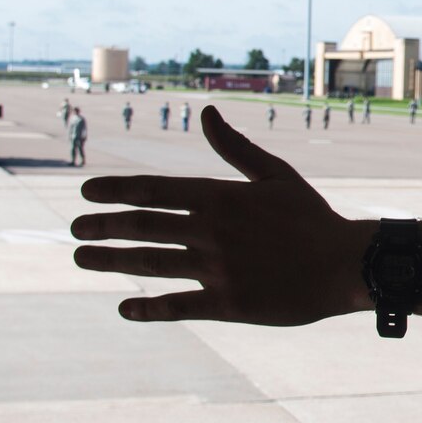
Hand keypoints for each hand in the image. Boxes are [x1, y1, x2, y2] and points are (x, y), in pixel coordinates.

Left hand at [72, 104, 364, 323]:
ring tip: (81, 258)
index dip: (116, 190)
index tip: (85, 193)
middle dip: (102, 226)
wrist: (348, 265)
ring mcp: (218, 269)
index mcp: (221, 197)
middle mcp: (212, 231)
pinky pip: (178, 306)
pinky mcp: (229, 304)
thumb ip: (234, 148)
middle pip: (143, 226)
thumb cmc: (313, 217)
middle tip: (73, 228)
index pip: (155, 190)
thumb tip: (205, 114)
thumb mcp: (275, 175)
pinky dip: (148, 308)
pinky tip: (125, 307)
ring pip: (151, 263)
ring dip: (110, 260)